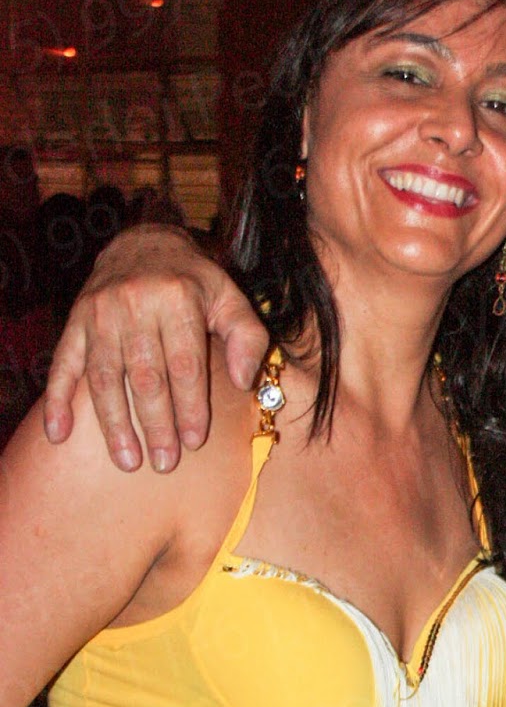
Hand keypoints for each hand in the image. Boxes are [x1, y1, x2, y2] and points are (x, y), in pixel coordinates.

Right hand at [43, 225, 268, 473]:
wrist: (144, 243)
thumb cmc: (195, 283)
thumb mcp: (231, 299)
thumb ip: (248, 338)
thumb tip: (244, 381)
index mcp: (178, 300)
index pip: (185, 363)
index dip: (189, 406)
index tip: (193, 442)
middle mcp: (135, 305)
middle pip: (146, 376)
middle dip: (155, 424)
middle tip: (165, 463)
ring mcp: (100, 314)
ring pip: (106, 377)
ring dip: (114, 423)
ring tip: (128, 460)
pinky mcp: (75, 322)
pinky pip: (63, 364)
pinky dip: (58, 400)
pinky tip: (57, 434)